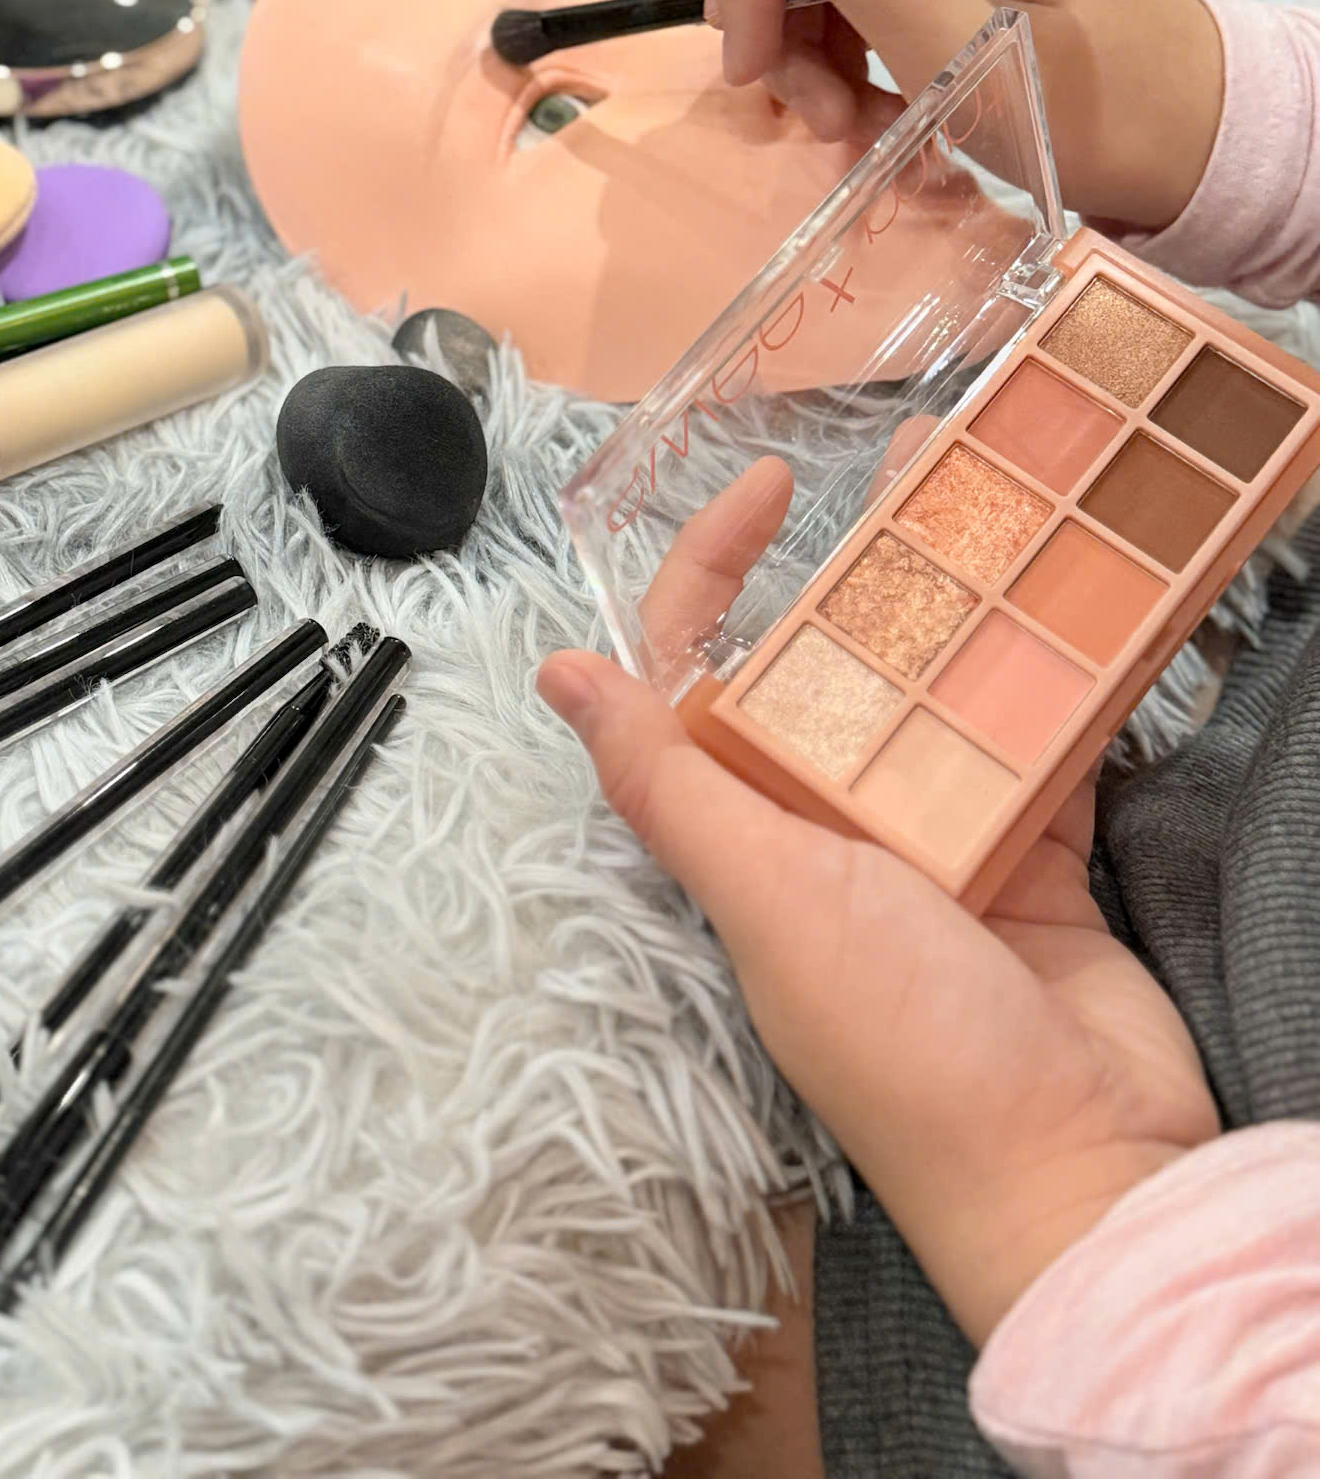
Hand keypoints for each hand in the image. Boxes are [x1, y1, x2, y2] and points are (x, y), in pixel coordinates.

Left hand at [538, 462, 1219, 1347]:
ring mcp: (930, 837)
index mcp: (743, 827)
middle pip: (830, 656)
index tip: (766, 482)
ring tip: (1002, 497)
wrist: (1080, 1172)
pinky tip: (1077, 599)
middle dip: (865, 556)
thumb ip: (669, 782)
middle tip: (922, 463)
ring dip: (961, 593)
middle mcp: (824, 824)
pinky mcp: (1028, 852)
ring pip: (933, 681)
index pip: (699, 667)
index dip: (714, 568)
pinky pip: (1033, 737)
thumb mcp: (770, 898)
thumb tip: (557, 675)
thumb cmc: (907, 1053)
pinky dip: (1052, 673)